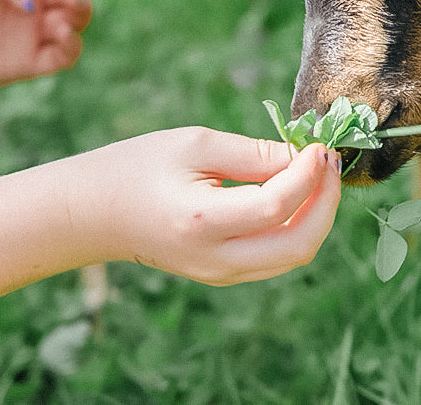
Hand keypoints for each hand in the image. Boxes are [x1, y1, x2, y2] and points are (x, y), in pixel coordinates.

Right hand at [71, 129, 342, 285]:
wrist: (90, 214)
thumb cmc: (137, 167)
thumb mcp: (195, 144)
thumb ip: (254, 153)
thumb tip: (306, 156)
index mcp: (202, 221)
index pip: (277, 207)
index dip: (309, 175)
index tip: (319, 145)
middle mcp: (215, 258)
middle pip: (299, 245)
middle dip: (327, 202)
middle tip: (330, 161)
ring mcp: (220, 274)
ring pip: (294, 256)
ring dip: (318, 215)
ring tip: (318, 173)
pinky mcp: (223, 275)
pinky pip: (277, 257)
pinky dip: (298, 226)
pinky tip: (298, 193)